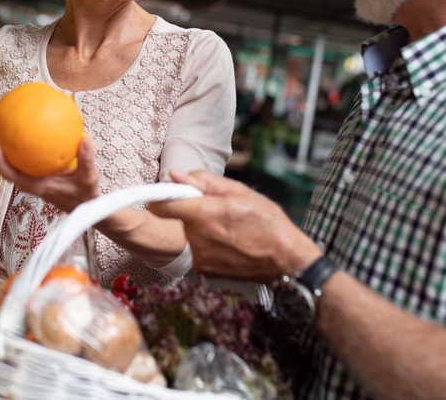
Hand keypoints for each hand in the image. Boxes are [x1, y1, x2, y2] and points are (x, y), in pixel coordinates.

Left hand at [0, 109, 99, 211]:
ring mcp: (24, 172)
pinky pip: (16, 148)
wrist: (83, 204)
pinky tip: (15, 115)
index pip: (9, 173)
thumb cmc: (83, 192)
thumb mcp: (89, 178)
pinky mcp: (29, 166)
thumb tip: (85, 138)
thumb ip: (87, 159)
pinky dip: (13, 133)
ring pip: (3, 152)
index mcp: (33, 185)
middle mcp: (24, 178)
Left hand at [149, 169, 320, 283]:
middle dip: (189, 210)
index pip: (160, 205)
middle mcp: (196, 238)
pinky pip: (195, 249)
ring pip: (187, 233)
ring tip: (226, 227)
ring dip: (199, 227)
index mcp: (203, 214)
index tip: (173, 193)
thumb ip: (203, 181)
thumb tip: (176, 174)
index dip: (162, 196)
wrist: (284, 261)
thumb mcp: (239, 192)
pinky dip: (206, 243)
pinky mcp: (203, 270)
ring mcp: (198, 257)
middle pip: (175, 218)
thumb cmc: (267, 223)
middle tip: (214, 209)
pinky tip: (228, 242)